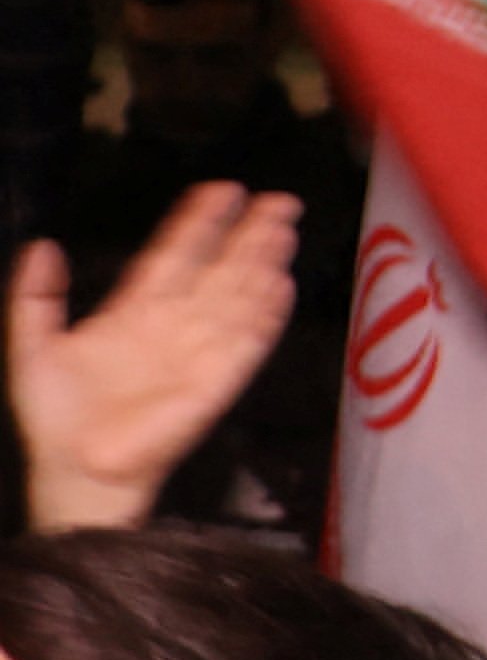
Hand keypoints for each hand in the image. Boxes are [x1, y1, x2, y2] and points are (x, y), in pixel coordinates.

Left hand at [10, 187, 305, 533]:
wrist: (75, 469)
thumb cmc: (56, 417)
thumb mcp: (31, 346)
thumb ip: (35, 296)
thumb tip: (42, 246)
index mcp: (135, 311)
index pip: (175, 255)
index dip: (198, 222)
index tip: (219, 190)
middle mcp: (175, 325)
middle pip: (221, 268)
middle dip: (249, 233)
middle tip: (277, 200)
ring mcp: (200, 351)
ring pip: (240, 296)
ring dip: (263, 263)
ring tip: (282, 228)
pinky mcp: (217, 380)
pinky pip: (249, 341)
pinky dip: (267, 313)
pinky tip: (280, 284)